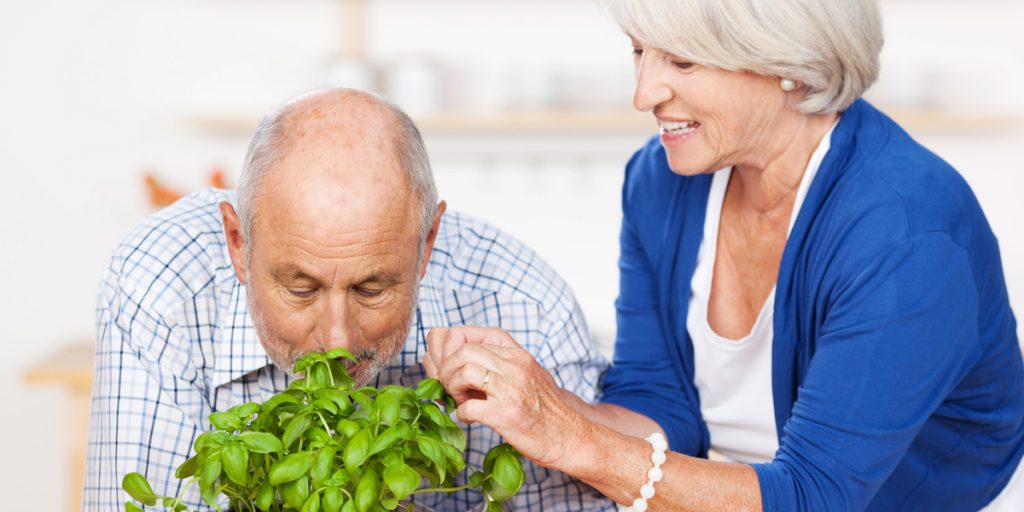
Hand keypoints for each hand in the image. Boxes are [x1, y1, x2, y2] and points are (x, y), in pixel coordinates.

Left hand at [425, 326, 586, 468]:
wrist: (569, 436)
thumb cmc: (542, 408)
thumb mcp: (523, 374)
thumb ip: (493, 363)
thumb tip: (446, 359)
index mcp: (516, 353)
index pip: (469, 335)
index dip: (449, 350)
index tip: (449, 367)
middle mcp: (514, 365)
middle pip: (463, 350)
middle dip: (447, 369)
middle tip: (451, 387)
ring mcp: (511, 389)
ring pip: (464, 372)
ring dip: (453, 388)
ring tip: (461, 400)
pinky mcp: (506, 414)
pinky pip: (469, 407)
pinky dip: (462, 414)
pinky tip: (470, 418)